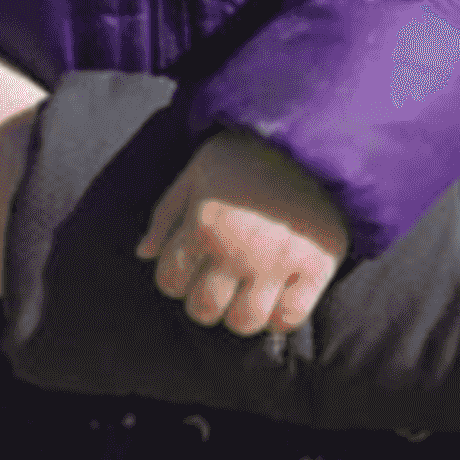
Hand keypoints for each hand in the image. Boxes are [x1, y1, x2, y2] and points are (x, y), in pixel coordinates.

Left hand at [139, 128, 348, 337]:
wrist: (309, 137)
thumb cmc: (245, 155)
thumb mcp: (195, 172)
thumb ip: (166, 214)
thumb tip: (143, 254)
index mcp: (203, 225)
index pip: (170, 281)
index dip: (173, 278)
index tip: (188, 268)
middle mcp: (238, 250)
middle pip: (204, 309)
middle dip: (201, 301)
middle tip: (214, 285)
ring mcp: (278, 262)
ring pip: (244, 322)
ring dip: (238, 314)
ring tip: (243, 295)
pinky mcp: (316, 267)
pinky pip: (290, 318)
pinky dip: (278, 318)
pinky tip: (275, 299)